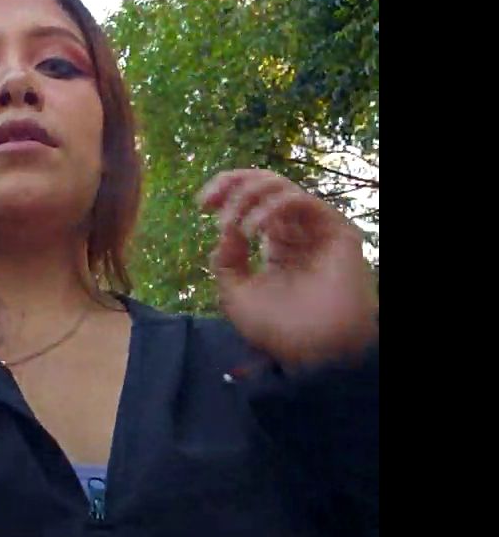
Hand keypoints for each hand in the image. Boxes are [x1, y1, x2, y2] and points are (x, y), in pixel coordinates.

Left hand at [198, 169, 377, 367]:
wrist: (313, 351)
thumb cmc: (278, 329)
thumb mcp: (235, 294)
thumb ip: (226, 260)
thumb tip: (225, 229)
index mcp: (277, 244)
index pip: (253, 202)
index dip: (227, 192)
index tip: (202, 203)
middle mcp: (297, 232)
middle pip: (264, 185)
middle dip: (232, 185)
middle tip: (210, 201)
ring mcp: (316, 229)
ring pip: (280, 186)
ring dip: (247, 198)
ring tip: (233, 225)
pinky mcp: (335, 230)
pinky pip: (300, 199)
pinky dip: (270, 207)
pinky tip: (253, 229)